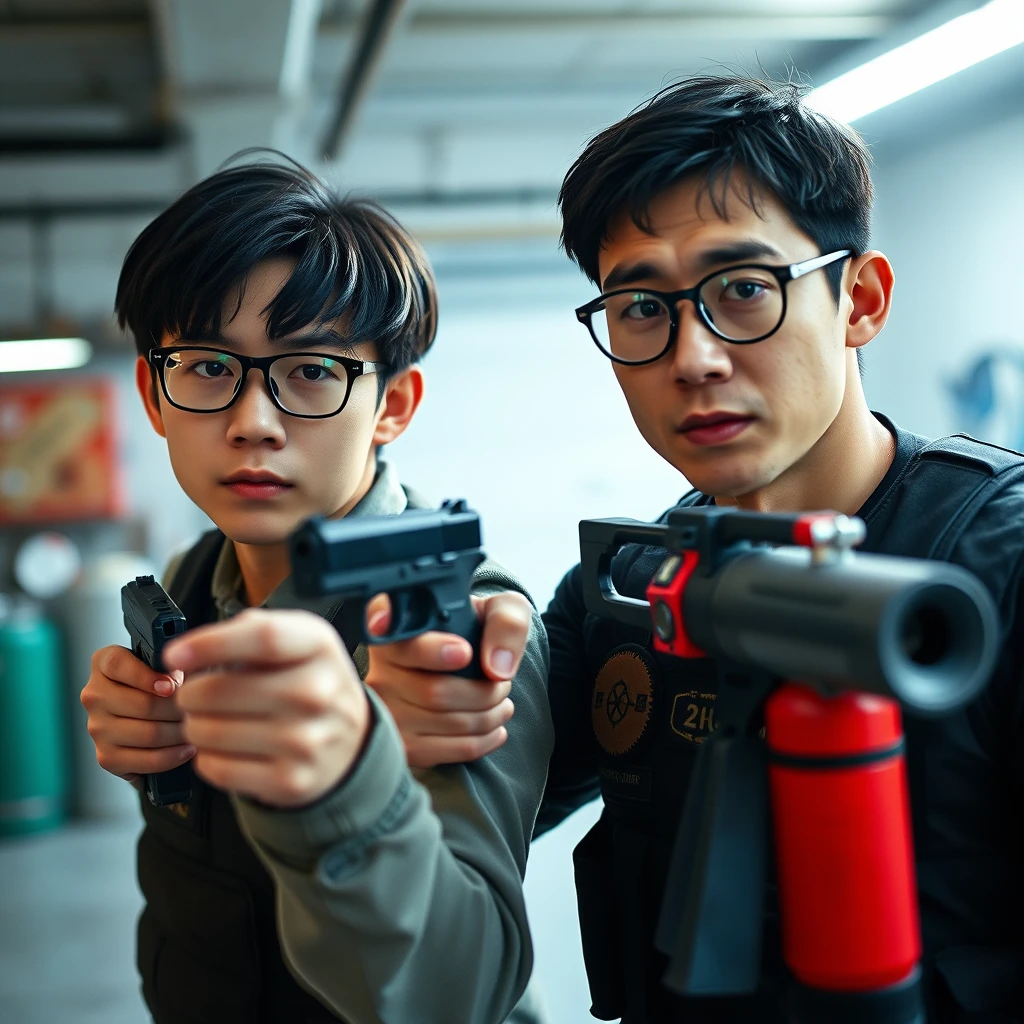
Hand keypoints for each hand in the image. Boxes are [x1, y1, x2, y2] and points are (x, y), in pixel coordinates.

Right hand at [80, 645, 190, 783]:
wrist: (154, 719)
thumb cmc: (166, 684)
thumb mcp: (168, 664)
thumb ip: (174, 663)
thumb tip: (184, 676)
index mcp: (103, 663)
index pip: (117, 665)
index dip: (147, 676)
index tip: (172, 686)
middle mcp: (94, 695)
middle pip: (143, 704)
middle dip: (179, 709)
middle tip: (200, 710)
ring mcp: (97, 728)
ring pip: (148, 734)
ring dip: (180, 733)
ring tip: (198, 728)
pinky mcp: (106, 756)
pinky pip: (145, 760)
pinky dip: (173, 756)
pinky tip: (187, 749)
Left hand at [163, 608, 369, 807]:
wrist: (351, 740)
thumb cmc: (309, 682)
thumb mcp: (299, 640)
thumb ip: (249, 631)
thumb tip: (188, 651)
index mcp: (319, 647)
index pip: (263, 638)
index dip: (210, 644)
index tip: (174, 655)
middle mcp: (319, 692)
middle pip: (221, 689)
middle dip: (189, 693)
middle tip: (192, 695)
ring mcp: (307, 740)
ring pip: (211, 732)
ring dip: (195, 726)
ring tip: (208, 721)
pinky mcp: (291, 781)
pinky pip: (217, 768)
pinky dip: (207, 758)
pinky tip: (223, 747)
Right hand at [365, 591, 531, 767]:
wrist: (469, 662)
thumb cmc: (477, 631)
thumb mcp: (499, 609)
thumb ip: (505, 622)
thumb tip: (497, 668)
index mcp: (396, 630)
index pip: (405, 643)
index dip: (433, 650)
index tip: (465, 652)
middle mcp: (380, 671)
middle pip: (435, 692)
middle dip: (484, 692)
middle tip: (502, 685)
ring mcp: (386, 712)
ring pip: (445, 722)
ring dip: (488, 716)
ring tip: (502, 704)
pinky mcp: (401, 745)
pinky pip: (445, 750)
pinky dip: (481, 742)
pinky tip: (494, 728)